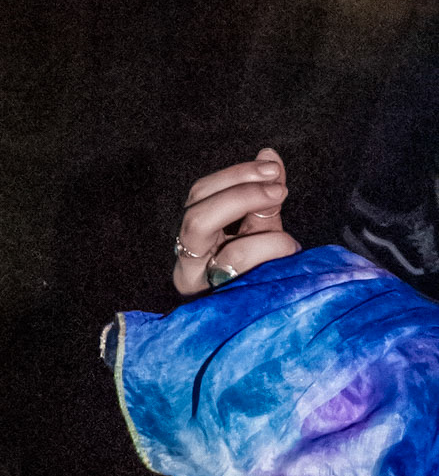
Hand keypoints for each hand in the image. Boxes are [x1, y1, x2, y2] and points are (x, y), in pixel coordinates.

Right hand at [173, 147, 300, 295]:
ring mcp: (200, 287)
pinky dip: (269, 252)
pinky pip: (241, 269)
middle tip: (277, 187)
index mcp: (193, 238)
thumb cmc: (260, 272)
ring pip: (222, 249)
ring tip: (289, 236)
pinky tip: (289, 253)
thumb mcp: (261, 229)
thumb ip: (263, 194)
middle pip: (196, 216)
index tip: (271, 168)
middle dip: (240, 195)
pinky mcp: (218, 305)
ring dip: (264, 236)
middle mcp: (187, 263)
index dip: (234, 177)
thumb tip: (268, 154)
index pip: (199, 195)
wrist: (268, 320)